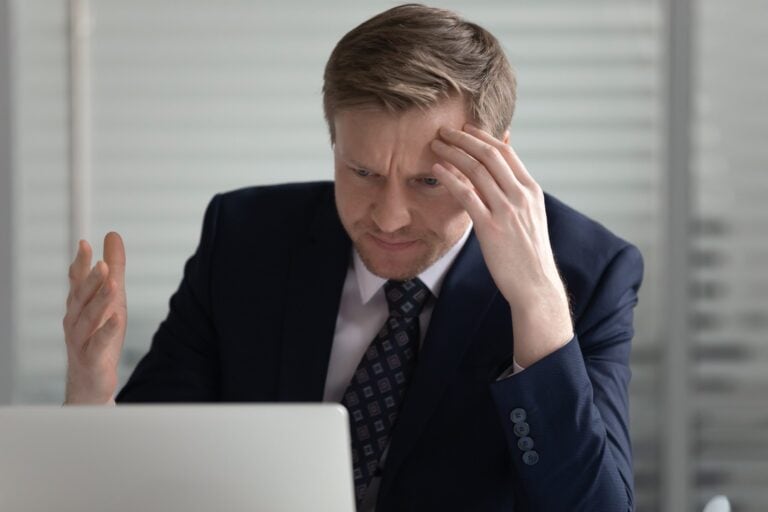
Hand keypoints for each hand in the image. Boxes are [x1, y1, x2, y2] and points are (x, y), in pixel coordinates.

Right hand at [63, 232, 126, 403]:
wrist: (90, 382)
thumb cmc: (99, 336)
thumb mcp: (112, 298)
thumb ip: (114, 268)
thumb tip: (113, 236)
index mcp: (79, 305)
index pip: (77, 281)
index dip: (80, 263)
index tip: (84, 244)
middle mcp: (75, 320)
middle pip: (82, 297)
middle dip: (90, 279)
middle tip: (102, 263)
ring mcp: (81, 340)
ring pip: (89, 317)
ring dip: (99, 300)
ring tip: (111, 284)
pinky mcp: (92, 358)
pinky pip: (99, 342)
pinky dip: (107, 329)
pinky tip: (116, 317)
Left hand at [431, 124, 572, 366]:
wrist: (535, 284)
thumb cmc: (528, 252)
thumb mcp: (531, 215)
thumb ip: (517, 192)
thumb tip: (504, 173)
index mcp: (531, 190)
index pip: (506, 152)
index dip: (483, 136)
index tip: (465, 128)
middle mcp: (520, 196)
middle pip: (489, 155)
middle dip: (464, 138)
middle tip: (445, 129)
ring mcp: (506, 211)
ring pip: (477, 170)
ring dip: (453, 153)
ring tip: (436, 144)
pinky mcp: (491, 228)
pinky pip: (466, 195)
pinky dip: (450, 179)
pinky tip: (436, 170)